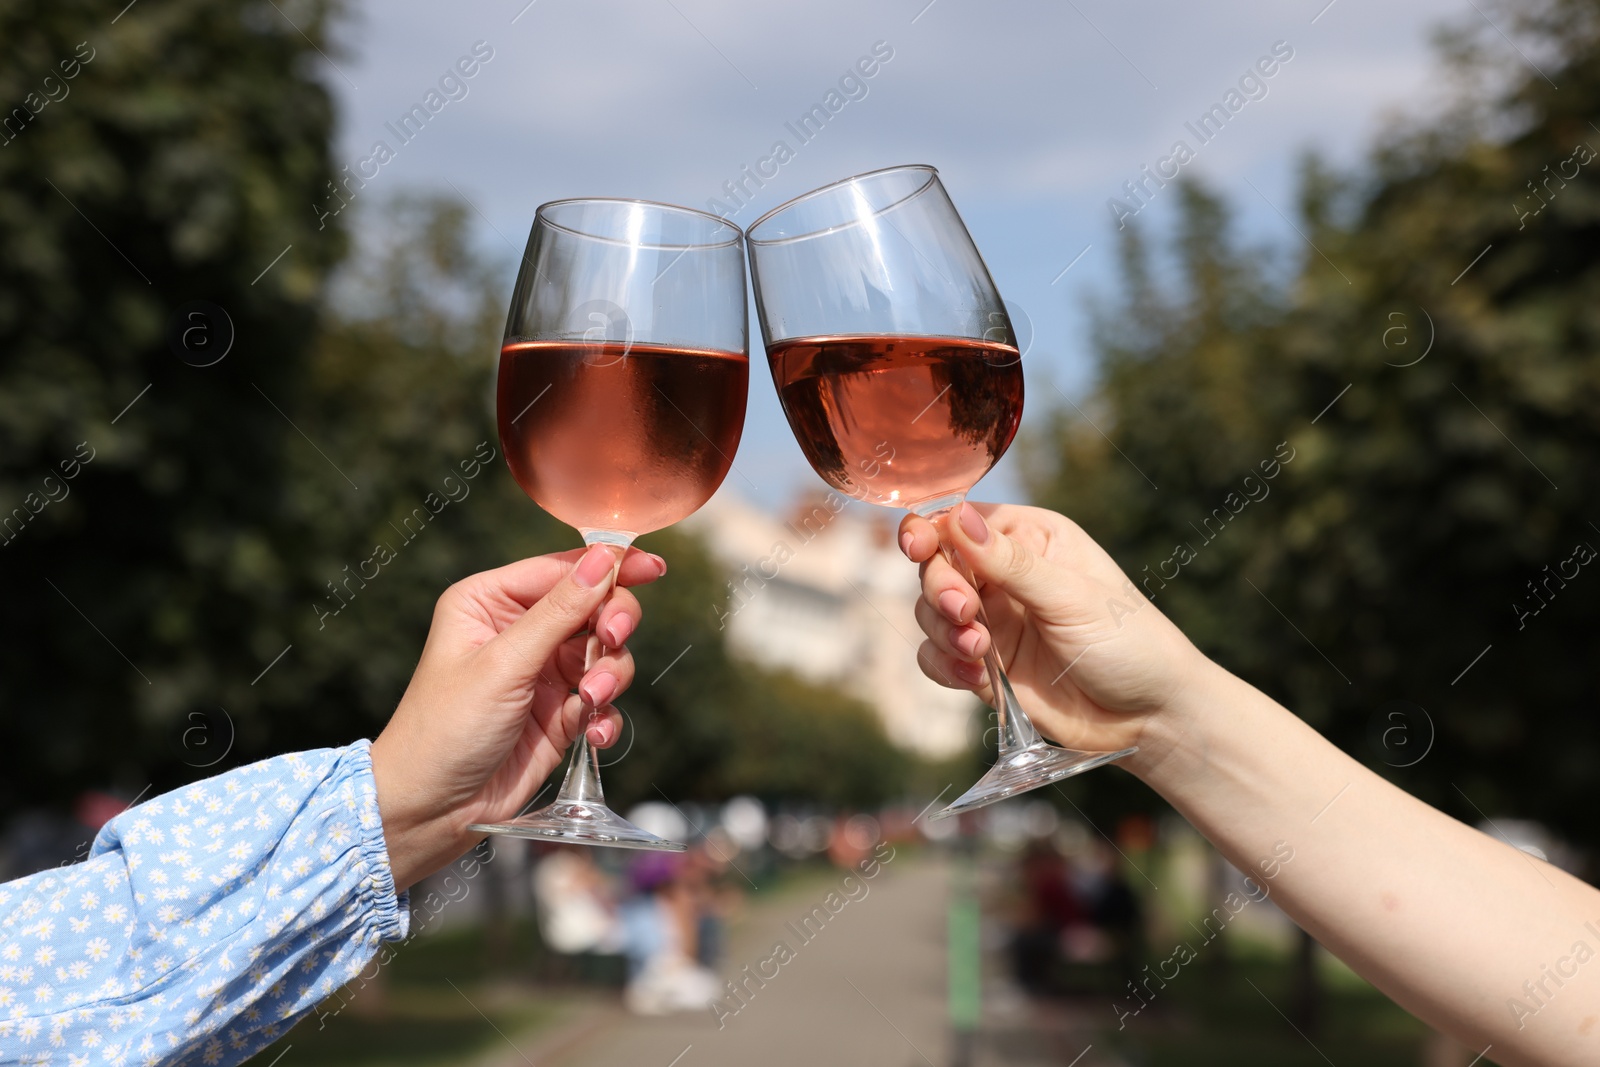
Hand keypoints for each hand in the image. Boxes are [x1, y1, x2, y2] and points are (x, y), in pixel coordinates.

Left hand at [369, 544, 664, 889]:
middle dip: (611, 626)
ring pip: (606, 653)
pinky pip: (604, 699)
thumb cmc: (445, 730)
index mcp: (490, 602)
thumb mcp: (504, 664)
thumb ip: (559, 612)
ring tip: (591, 701)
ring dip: (610, 675)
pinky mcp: (559, 713)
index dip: (609, 567)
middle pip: (594, 607)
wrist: (432, 812)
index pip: (562, 570)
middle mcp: (518, 631)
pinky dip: (606, 714)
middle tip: (612, 640)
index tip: (652, 568)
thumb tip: (602, 560)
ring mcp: (542, 672)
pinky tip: (592, 734)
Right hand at [898, 502, 1211, 774]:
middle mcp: (1004, 574)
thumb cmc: (1129, 642)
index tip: (918, 548)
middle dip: (942, 590)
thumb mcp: (1072, 597)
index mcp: (1030, 538)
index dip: (930, 531)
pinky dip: (944, 666)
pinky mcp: (985, 666)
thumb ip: (1010, 562)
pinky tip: (975, 678)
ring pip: (930, 612)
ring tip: (980, 654)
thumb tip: (956, 516)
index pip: (960, 520)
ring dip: (944, 633)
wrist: (1150, 716)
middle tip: (967, 614)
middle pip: (936, 566)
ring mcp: (992, 621)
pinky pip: (936, 658)